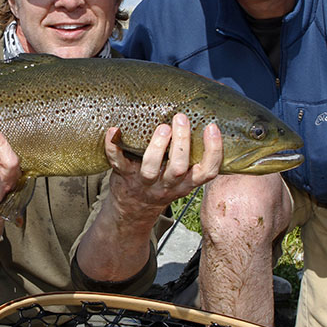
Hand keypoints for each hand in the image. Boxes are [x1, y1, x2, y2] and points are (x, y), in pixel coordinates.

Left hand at [75, 115, 222, 282]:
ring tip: (162, 127)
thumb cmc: (162, 183)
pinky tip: (114, 130)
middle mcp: (166, 184)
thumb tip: (204, 117)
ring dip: (156, 148)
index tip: (212, 128)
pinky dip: (113, 146)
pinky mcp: (123, 176)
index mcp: (186, 183)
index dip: (213, 151)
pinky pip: (116, 162)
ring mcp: (144, 181)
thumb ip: (192, 156)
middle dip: (181, 143)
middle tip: (181, 118)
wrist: (133, 208)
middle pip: (178, 168)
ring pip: (151, 169)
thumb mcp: (182, 177)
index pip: (206, 172)